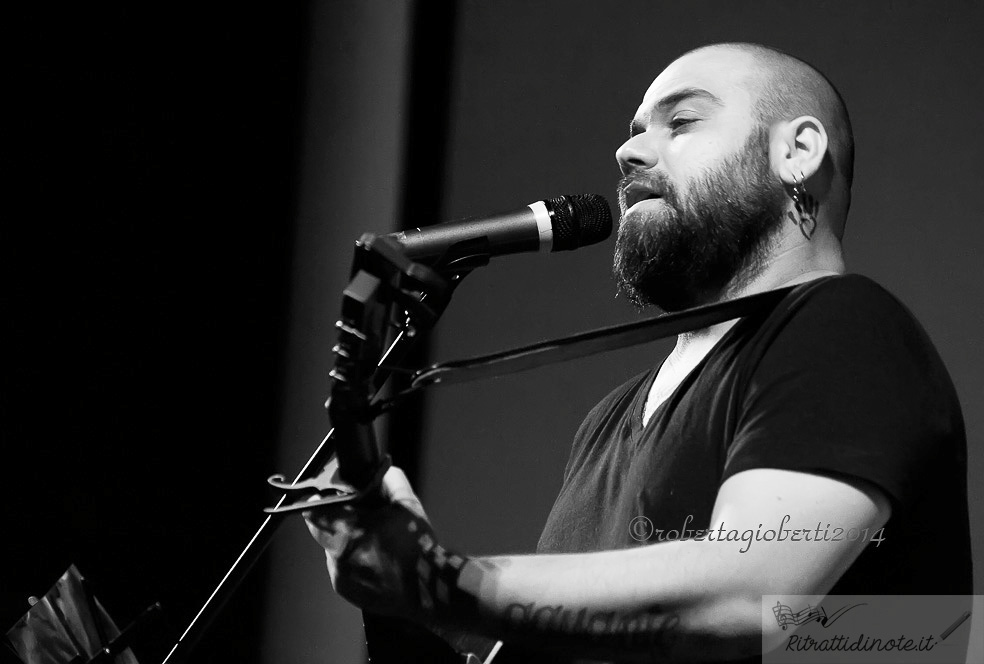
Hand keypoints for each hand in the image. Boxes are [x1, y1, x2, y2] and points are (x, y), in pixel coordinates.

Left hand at [303, 460, 440, 619]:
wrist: (427, 589)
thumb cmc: (417, 548)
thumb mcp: (408, 506)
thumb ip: (392, 481)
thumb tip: (383, 469)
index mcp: (347, 533)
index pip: (315, 512)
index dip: (321, 501)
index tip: (330, 498)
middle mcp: (337, 557)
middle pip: (321, 531)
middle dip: (336, 521)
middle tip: (358, 519)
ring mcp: (339, 576)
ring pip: (331, 549)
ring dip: (345, 542)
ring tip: (372, 542)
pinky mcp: (344, 590)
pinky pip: (340, 567)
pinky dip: (351, 561)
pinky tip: (373, 560)